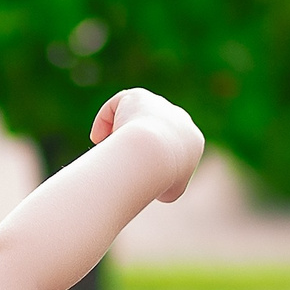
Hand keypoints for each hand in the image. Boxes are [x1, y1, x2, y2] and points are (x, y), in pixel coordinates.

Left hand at [90, 89, 204, 202]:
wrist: (152, 155)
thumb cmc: (160, 176)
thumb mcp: (169, 192)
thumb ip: (167, 187)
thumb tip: (157, 187)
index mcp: (192, 139)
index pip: (171, 145)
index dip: (153, 157)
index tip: (138, 170)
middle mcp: (178, 118)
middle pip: (153, 127)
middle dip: (138, 140)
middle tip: (120, 158)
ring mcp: (158, 105)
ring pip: (134, 115)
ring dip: (121, 130)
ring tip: (109, 149)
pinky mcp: (138, 96)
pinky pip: (118, 104)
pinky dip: (105, 120)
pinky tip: (98, 138)